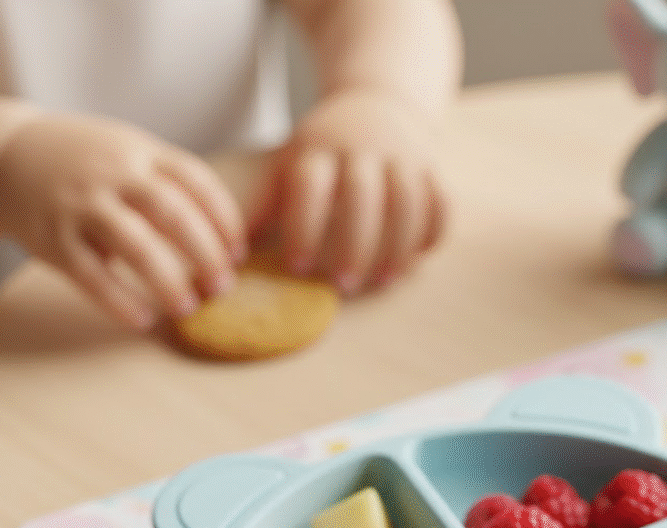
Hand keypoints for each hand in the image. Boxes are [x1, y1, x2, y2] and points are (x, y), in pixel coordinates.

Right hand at [0, 113, 245, 329]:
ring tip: (187, 307)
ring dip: (168, 281)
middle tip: (222, 286)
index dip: (225, 219)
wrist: (5, 153)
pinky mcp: (53, 237)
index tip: (239, 252)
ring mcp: (81, 204)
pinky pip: (91, 275)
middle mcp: (113, 174)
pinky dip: (120, 301)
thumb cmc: (87, 164)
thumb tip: (228, 243)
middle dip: (206, 254)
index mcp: (141, 152)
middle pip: (173, 214)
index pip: (197, 180)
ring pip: (135, 245)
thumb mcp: (129, 154)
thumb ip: (171, 185)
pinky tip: (143, 319)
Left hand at [252, 88, 445, 293]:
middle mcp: (361, 146)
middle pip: (362, 196)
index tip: (298, 268)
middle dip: (353, 245)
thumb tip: (226, 257)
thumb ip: (263, 205)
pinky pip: (440, 202)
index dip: (304, 229)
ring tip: (382, 281)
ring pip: (407, 201)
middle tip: (342, 285)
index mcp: (317, 146)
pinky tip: (416, 258)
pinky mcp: (431, 168)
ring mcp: (401, 155)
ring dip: (397, 247)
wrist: (376, 103)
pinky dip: (432, 232)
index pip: (310, 186)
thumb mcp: (288, 164)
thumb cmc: (322, 153)